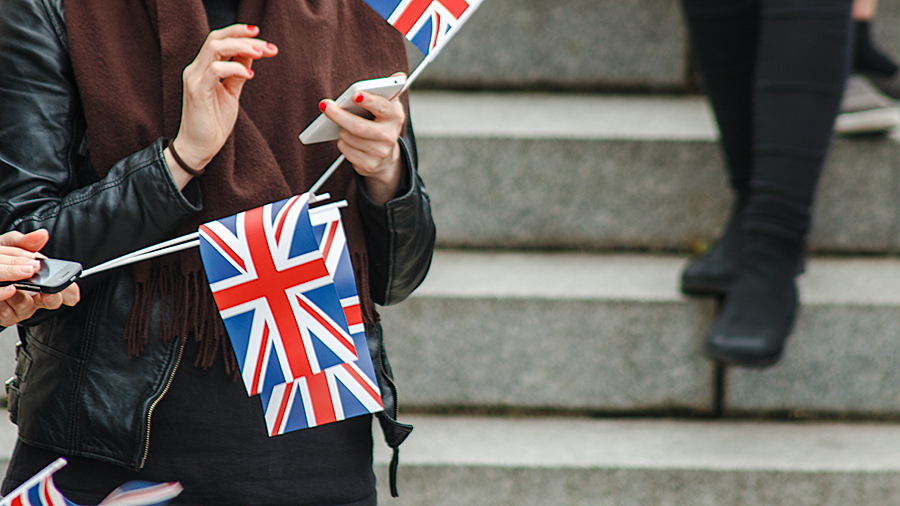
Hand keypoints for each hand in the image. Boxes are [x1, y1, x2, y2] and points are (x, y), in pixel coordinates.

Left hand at [0, 230, 80, 326]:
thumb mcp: (8, 245)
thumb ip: (26, 241)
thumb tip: (42, 235)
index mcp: (39, 276)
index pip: (63, 286)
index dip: (70, 290)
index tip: (69, 290)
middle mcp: (32, 293)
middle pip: (51, 301)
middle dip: (52, 298)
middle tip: (46, 292)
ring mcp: (18, 305)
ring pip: (28, 308)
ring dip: (22, 297)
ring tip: (12, 285)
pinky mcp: (5, 314)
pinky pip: (9, 314)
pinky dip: (6, 302)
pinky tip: (4, 292)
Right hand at [165, 24, 277, 188]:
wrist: (199, 148)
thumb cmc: (213, 122)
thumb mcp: (231, 93)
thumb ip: (238, 73)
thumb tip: (251, 55)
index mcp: (204, 68)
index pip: (219, 39)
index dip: (239, 33)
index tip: (261, 36)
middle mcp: (196, 69)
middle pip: (217, 38)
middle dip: (243, 37)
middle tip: (267, 46)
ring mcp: (195, 79)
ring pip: (214, 48)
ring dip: (240, 47)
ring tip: (260, 53)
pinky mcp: (197, 92)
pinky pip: (215, 70)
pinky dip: (234, 68)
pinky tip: (249, 74)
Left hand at [319, 73, 406, 204]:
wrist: (386, 156)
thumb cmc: (382, 123)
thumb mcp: (388, 106)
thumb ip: (391, 89)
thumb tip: (400, 76)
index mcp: (395, 116)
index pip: (382, 107)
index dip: (368, 101)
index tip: (355, 95)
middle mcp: (390, 136)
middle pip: (359, 126)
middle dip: (339, 115)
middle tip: (324, 105)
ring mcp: (380, 152)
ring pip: (348, 137)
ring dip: (341, 130)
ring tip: (345, 126)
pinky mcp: (369, 165)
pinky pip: (345, 150)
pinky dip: (342, 143)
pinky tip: (348, 140)